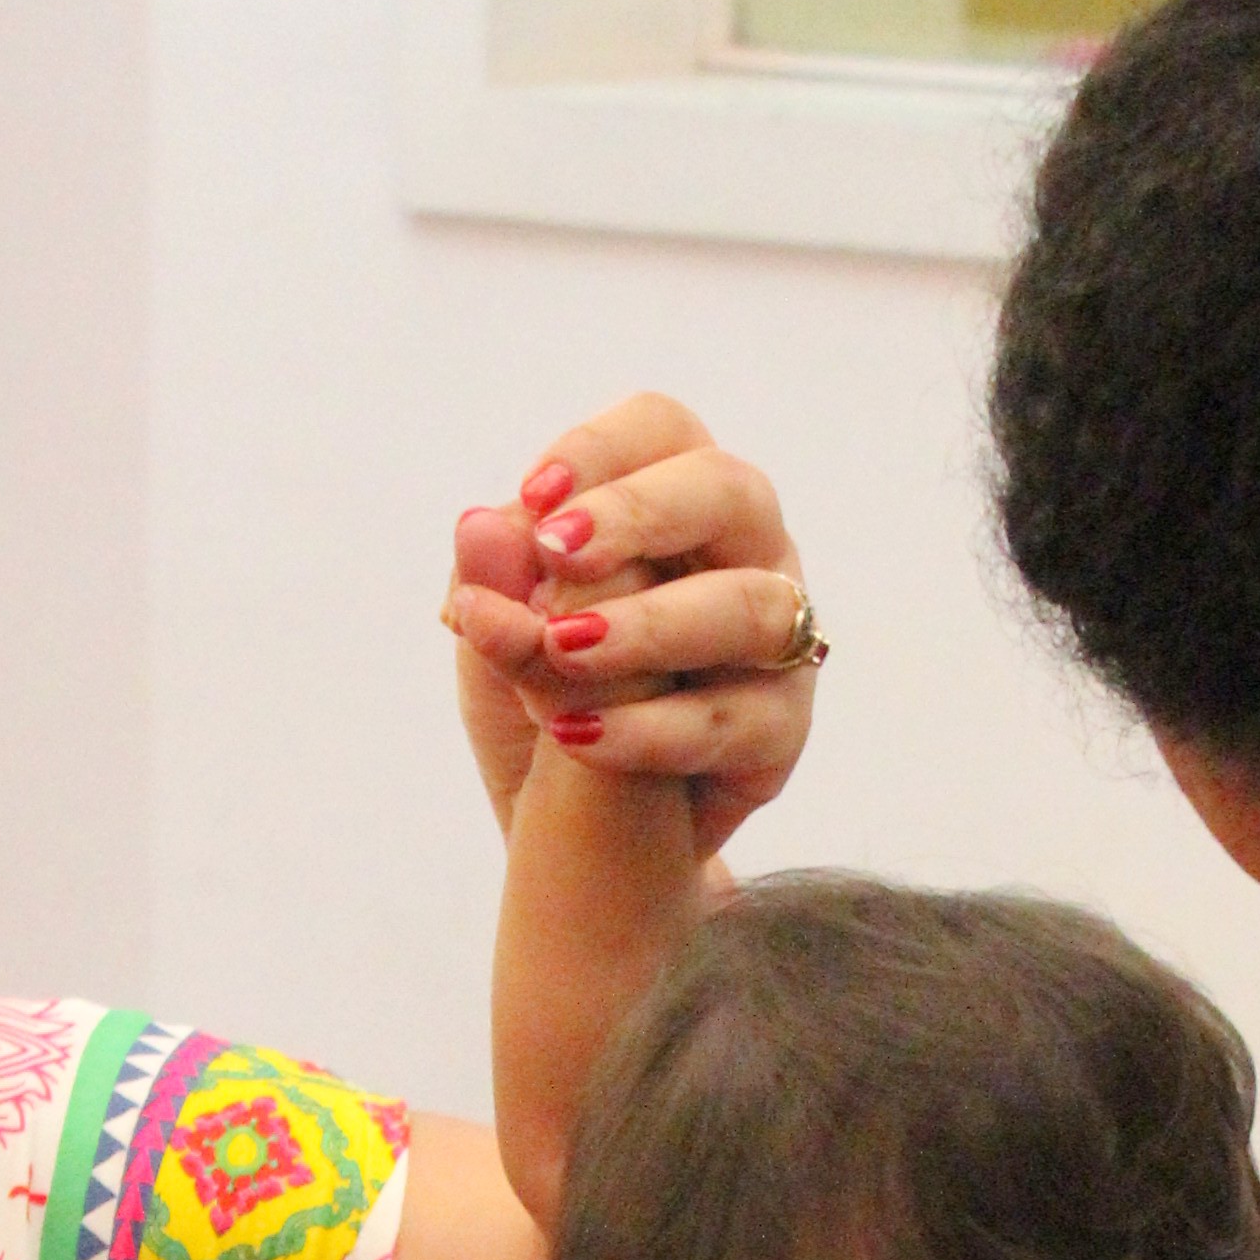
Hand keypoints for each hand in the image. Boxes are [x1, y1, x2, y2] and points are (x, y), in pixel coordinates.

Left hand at [447, 394, 820, 858]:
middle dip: (639, 513)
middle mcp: (745, 552)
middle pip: (728, 491)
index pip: (661, 431)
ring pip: (747, 606)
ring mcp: (776, 639)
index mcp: (677, 501)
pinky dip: (648, 729)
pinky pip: (733, 720)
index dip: (598, 452)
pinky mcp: (780, 729)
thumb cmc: (549, 692)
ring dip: (650, 623)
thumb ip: (495, 582)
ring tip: (562, 648)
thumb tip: (479, 526)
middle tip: (556, 552)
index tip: (530, 499)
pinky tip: (575, 735)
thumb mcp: (497, 634)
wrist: (580, 828)